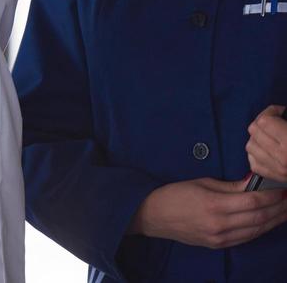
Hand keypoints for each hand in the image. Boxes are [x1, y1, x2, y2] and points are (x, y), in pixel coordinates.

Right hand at [129, 177, 286, 247]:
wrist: (154, 216)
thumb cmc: (175, 194)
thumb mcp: (202, 183)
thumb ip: (231, 186)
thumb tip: (254, 182)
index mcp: (214, 205)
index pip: (253, 202)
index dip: (271, 196)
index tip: (282, 189)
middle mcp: (220, 225)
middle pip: (259, 218)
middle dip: (278, 209)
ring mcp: (220, 238)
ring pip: (256, 230)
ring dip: (273, 221)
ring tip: (284, 211)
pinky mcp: (218, 245)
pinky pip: (246, 238)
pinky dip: (260, 230)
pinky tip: (267, 222)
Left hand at [248, 106, 286, 182]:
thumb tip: (278, 112)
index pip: (264, 121)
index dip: (271, 113)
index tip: (279, 112)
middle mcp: (282, 157)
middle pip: (254, 131)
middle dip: (263, 123)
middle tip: (274, 121)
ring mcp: (278, 169)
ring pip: (250, 145)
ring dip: (258, 138)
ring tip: (271, 136)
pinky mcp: (275, 177)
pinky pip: (253, 162)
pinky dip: (258, 155)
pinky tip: (268, 150)